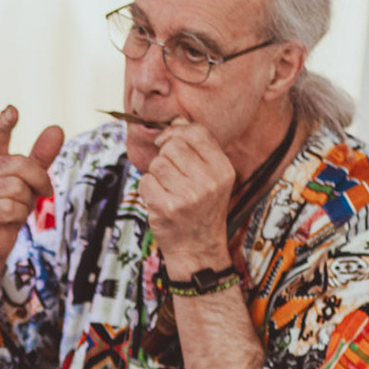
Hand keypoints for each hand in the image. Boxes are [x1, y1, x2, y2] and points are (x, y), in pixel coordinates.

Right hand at [0, 106, 64, 264]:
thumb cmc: (10, 206)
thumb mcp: (30, 180)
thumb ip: (41, 156)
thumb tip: (57, 129)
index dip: (4, 124)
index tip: (12, 111)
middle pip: (19, 166)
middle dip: (38, 180)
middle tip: (44, 191)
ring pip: (16, 189)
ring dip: (26, 202)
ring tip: (19, 209)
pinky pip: (9, 208)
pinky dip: (18, 216)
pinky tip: (11, 220)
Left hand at [140, 120, 236, 270]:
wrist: (197, 249)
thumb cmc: (201, 210)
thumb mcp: (212, 178)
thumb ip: (198, 149)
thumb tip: (177, 119)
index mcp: (223, 170)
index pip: (197, 132)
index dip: (176, 131)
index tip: (167, 140)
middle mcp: (209, 182)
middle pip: (172, 146)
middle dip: (165, 157)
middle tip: (171, 176)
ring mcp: (188, 196)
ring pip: (157, 164)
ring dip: (156, 175)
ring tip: (167, 190)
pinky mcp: (166, 207)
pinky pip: (145, 182)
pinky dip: (147, 190)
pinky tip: (159, 201)